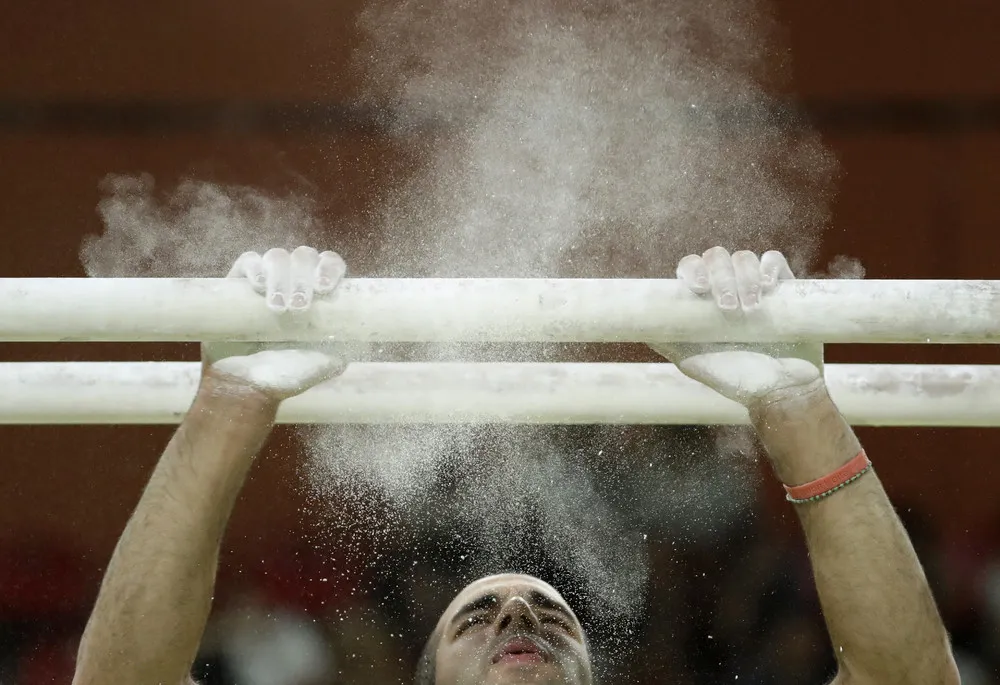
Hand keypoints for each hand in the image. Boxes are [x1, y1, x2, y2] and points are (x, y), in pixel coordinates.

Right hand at [201, 247, 347, 401]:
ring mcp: (267, 279)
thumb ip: (345, 345)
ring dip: (280, 278)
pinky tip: (258, 287)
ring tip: (278, 308)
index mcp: (319, 294)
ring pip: (277, 257)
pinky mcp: (237, 283)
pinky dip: (255, 268)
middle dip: (303, 279)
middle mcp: (294, 281)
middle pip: (304, 256)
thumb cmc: (289, 374)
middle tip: (298, 308)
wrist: (248, 386)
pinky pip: (248, 260)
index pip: (330, 264)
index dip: (329, 269)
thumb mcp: (326, 363)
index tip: (324, 289)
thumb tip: (363, 331)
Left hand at [649, 247, 823, 406]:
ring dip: (745, 278)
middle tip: (729, 308)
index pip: (691, 267)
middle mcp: (727, 287)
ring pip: (744, 258)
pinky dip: (770, 267)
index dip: (692, 269)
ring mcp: (755, 285)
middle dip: (721, 277)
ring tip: (750, 310)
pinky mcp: (785, 288)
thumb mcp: (693, 361)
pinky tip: (769, 286)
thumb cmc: (734, 378)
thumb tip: (637, 325)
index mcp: (703, 300)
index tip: (699, 287)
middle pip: (717, 257)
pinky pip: (775, 260)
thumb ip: (667, 341)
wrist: (779, 391)